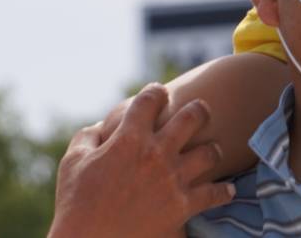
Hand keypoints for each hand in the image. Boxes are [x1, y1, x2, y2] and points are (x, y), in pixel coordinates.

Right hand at [48, 85, 234, 237]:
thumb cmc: (75, 204)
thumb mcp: (72, 162)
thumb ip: (88, 137)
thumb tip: (101, 126)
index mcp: (129, 138)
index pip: (151, 100)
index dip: (156, 92)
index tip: (159, 94)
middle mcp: (156, 153)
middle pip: (192, 116)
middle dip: (199, 109)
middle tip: (200, 110)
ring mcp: (172, 180)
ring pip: (209, 153)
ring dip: (211, 149)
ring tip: (210, 151)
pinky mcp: (182, 207)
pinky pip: (214, 194)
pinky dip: (223, 191)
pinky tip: (227, 189)